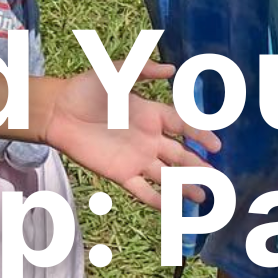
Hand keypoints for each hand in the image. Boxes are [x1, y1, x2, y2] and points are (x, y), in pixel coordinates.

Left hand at [41, 63, 221, 209]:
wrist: (58, 111)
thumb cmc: (87, 89)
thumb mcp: (117, 73)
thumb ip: (144, 71)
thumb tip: (172, 69)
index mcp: (152, 115)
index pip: (183, 127)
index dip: (200, 135)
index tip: (216, 145)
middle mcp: (149, 139)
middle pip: (181, 155)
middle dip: (200, 166)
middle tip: (219, 178)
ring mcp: (136, 158)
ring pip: (167, 175)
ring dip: (185, 186)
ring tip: (203, 196)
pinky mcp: (121, 173)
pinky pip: (143, 190)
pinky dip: (157, 199)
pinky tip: (173, 208)